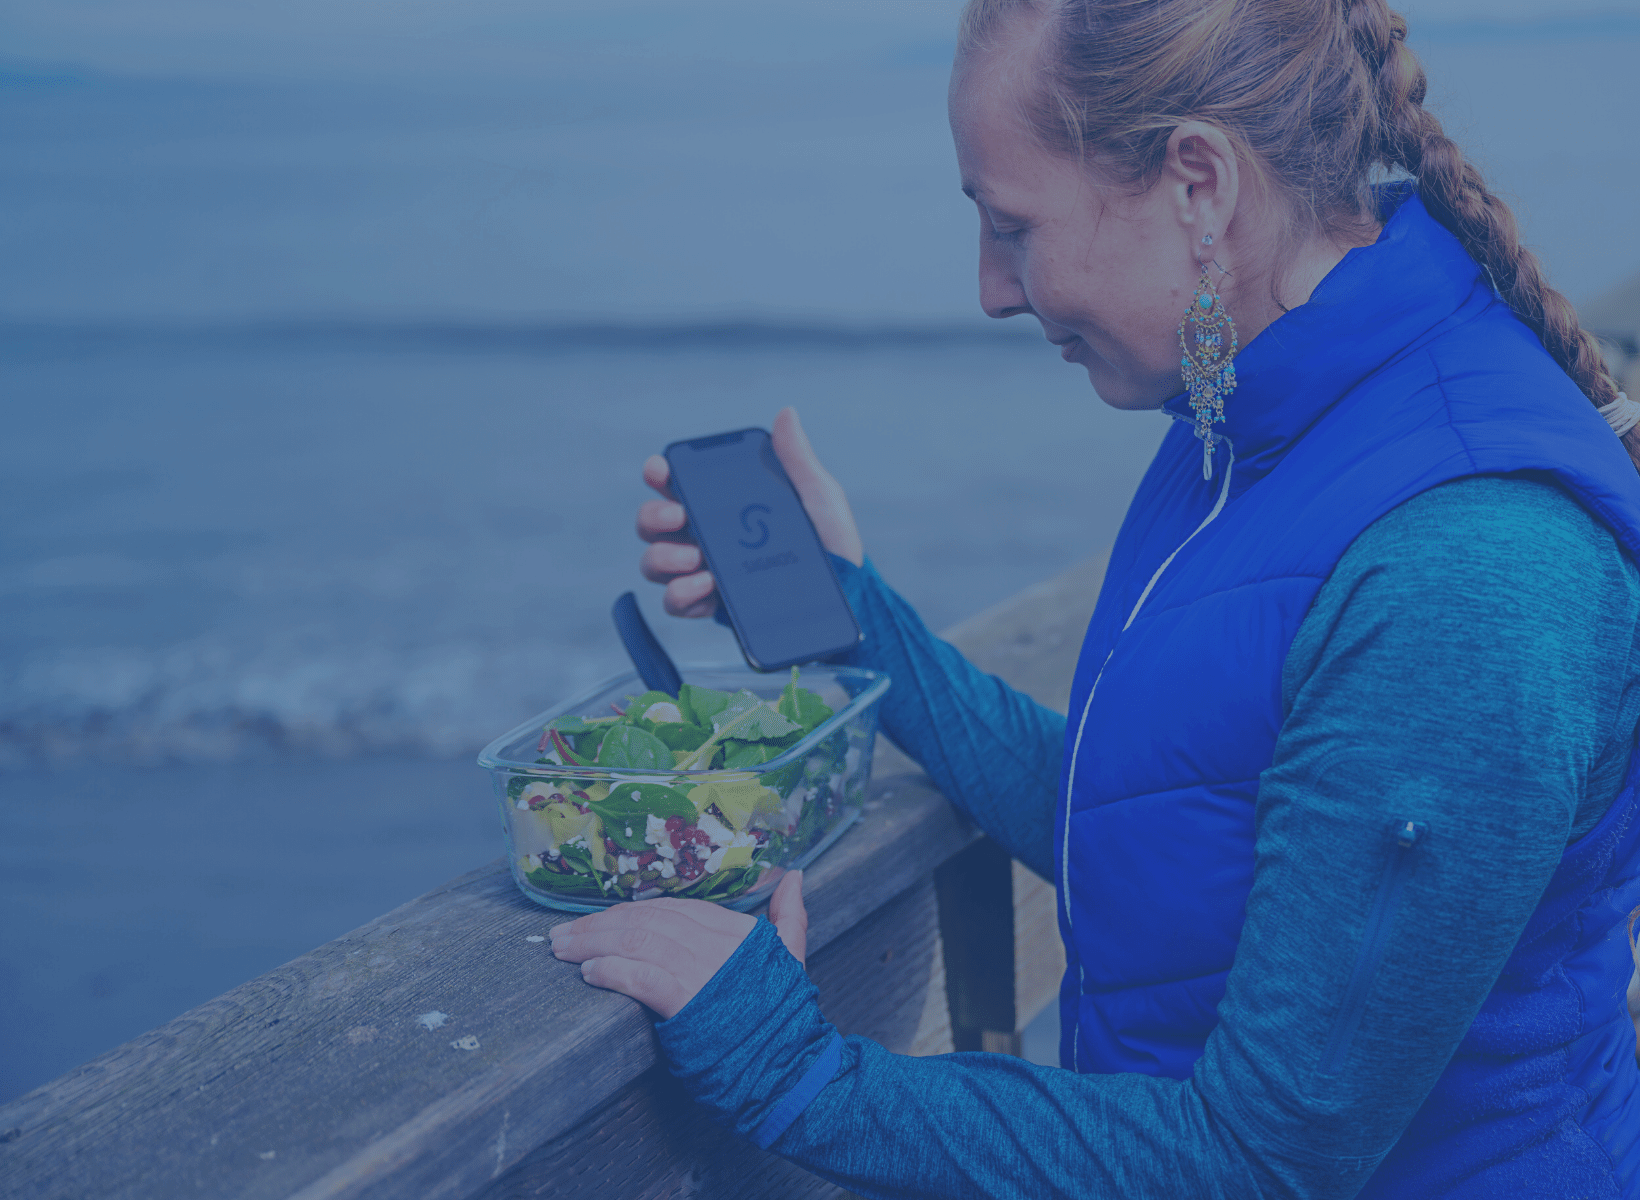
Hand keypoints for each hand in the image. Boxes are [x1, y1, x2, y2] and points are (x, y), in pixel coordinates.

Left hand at [550, 869, 808, 1018]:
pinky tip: (590, 972)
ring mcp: (701, 970)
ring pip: (637, 941)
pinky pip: (641, 977)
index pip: (673, 908)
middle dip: (600, 924)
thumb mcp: (793, 956)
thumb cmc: (787, 1017)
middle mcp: (715, 943)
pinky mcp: (687, 1001)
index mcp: (735, 930)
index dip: (631, 911)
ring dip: (593, 943)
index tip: (603, 919)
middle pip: (646, 920)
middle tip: (564, 934)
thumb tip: (795, 876)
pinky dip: (613, 970)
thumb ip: (789, 915)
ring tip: (563, 949)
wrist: (792, 1065)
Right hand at [637, 406, 864, 618]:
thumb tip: (786, 413)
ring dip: (663, 558)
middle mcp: (704, 536)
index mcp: (722, 505)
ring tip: (696, 559)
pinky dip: (681, 594)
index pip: (676, 484)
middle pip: (653, 523)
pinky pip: (677, 602)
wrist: (846, 594)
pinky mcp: (712, 606)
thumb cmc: (832, 542)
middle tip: (680, 517)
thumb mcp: (817, 496)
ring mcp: (703, 571)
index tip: (660, 469)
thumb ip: (796, 459)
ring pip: (655, 563)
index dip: (658, 473)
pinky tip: (706, 586)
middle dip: (654, 517)